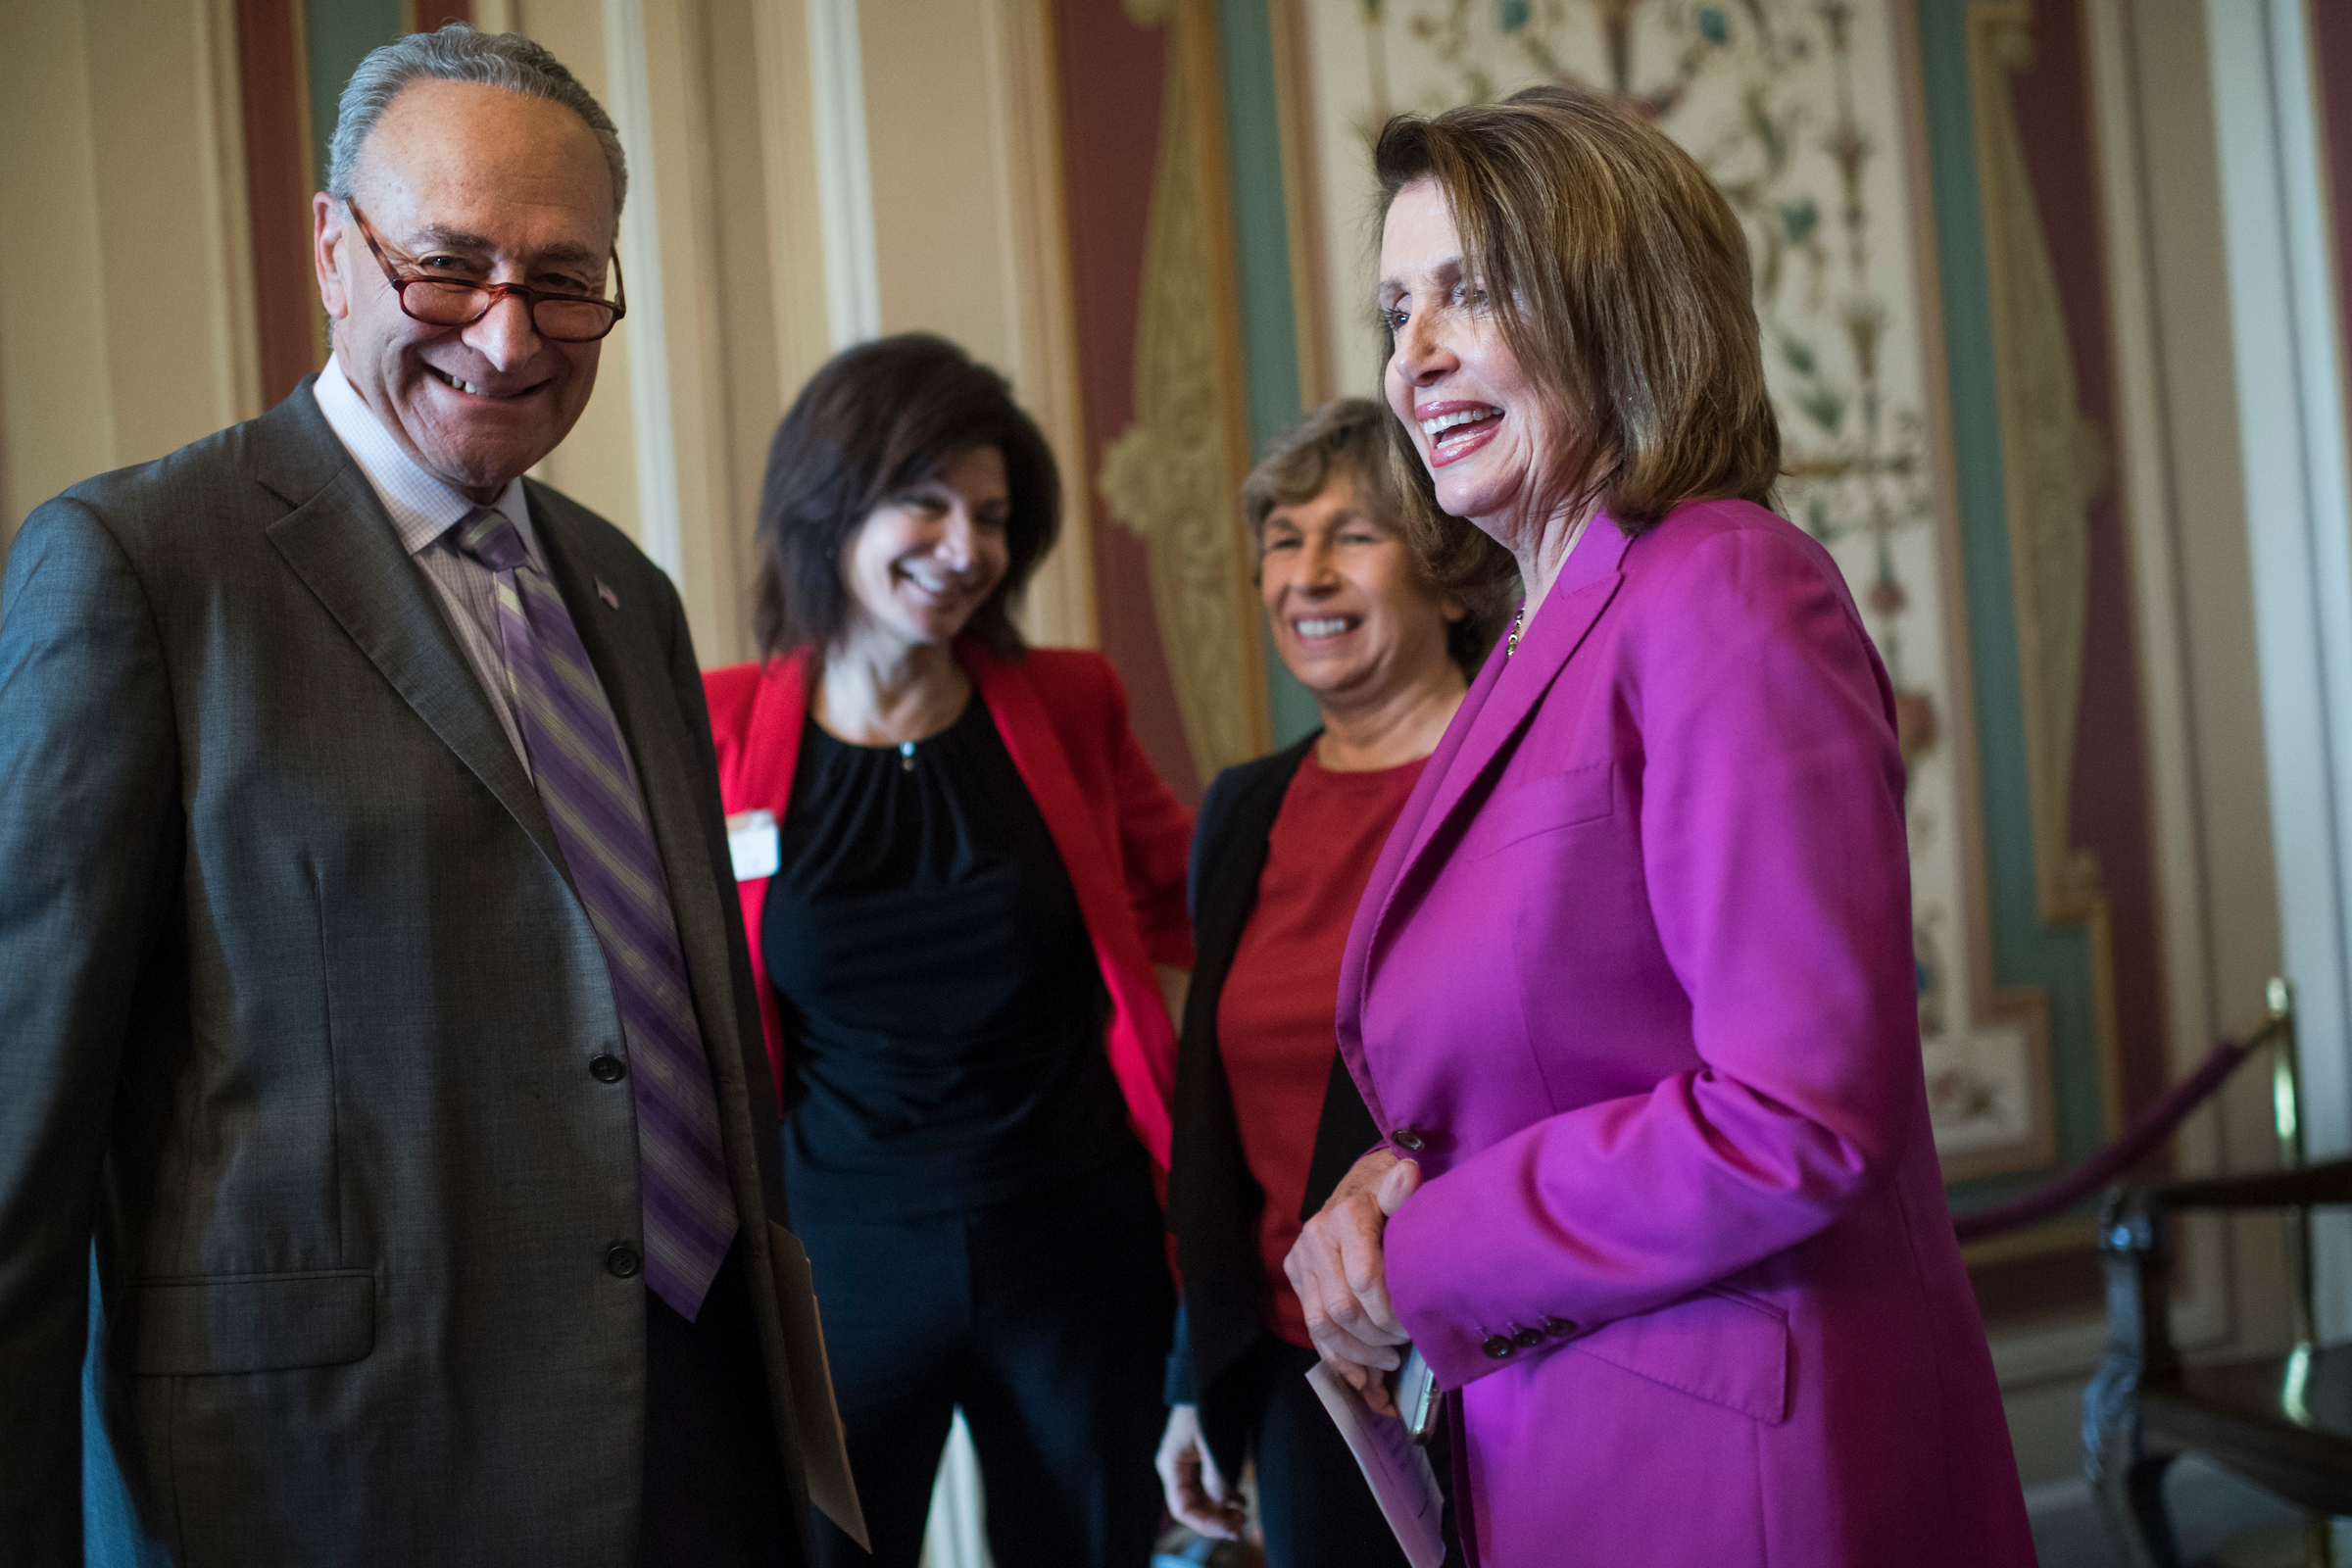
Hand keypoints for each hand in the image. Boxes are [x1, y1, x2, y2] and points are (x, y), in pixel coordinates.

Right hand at [1156, 1404, 1245, 1539]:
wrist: (1211, 1374)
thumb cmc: (1207, 1404)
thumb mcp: (1212, 1442)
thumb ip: (1217, 1476)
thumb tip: (1224, 1506)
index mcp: (1171, 1464)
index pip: (1183, 1509)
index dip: (1206, 1524)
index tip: (1230, 1530)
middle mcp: (1177, 1467)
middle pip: (1193, 1506)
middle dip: (1216, 1518)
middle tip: (1242, 1523)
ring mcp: (1188, 1463)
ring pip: (1203, 1498)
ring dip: (1221, 1509)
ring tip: (1243, 1513)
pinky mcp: (1201, 1458)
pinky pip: (1209, 1486)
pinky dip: (1224, 1496)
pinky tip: (1239, 1500)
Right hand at [1285, 1149, 1421, 1417]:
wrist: (1361, 1184)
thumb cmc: (1392, 1192)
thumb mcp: (1403, 1187)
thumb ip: (1403, 1191)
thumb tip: (1409, 1175)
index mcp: (1346, 1216)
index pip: (1364, 1280)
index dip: (1391, 1312)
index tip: (1415, 1325)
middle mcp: (1316, 1237)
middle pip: (1342, 1309)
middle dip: (1377, 1337)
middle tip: (1405, 1344)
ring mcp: (1301, 1259)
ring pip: (1321, 1325)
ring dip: (1357, 1354)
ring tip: (1389, 1361)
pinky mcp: (1296, 1275)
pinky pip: (1312, 1329)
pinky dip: (1337, 1359)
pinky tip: (1363, 1377)